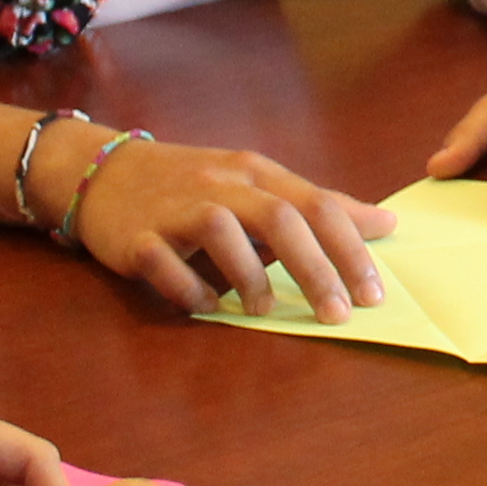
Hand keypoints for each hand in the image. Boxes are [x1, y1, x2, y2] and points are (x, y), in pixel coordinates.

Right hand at [71, 135, 395, 321]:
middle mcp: (220, 185)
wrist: (102, 171)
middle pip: (279, 219)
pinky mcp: (135, 237)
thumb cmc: (193, 184)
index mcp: (255, 172)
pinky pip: (165, 264)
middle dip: (315, 269)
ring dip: (250, 278)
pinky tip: (209, 308)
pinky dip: (190, 290)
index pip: (315, 205)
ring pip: (221, 231)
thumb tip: (384, 224)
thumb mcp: (256, 184)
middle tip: (338, 315)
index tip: (373, 293)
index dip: (349, 248)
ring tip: (265, 311)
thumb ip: (315, 206)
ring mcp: (175, 210)